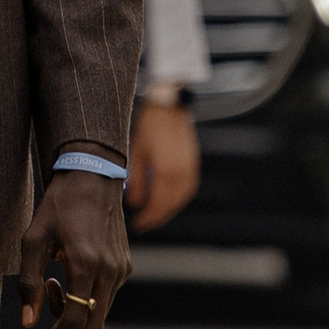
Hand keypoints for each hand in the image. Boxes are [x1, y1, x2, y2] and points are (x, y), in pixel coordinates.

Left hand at [15, 166, 130, 328]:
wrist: (92, 175)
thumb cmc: (57, 204)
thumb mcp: (33, 239)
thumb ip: (28, 282)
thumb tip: (27, 322)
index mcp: (85, 264)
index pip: (74, 321)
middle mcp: (109, 271)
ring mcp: (121, 270)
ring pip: (98, 314)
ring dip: (70, 315)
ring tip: (48, 286)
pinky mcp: (125, 266)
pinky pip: (104, 298)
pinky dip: (83, 302)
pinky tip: (63, 278)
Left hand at [126, 95, 200, 232]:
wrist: (169, 103)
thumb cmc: (149, 124)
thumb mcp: (136, 151)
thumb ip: (136, 179)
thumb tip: (134, 202)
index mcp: (165, 171)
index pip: (157, 204)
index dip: (147, 218)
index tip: (137, 225)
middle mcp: (181, 173)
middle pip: (170, 205)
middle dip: (157, 217)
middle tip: (144, 224)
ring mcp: (190, 168)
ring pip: (181, 199)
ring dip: (169, 210)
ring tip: (155, 214)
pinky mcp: (194, 163)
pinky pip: (188, 189)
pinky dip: (178, 198)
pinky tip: (169, 200)